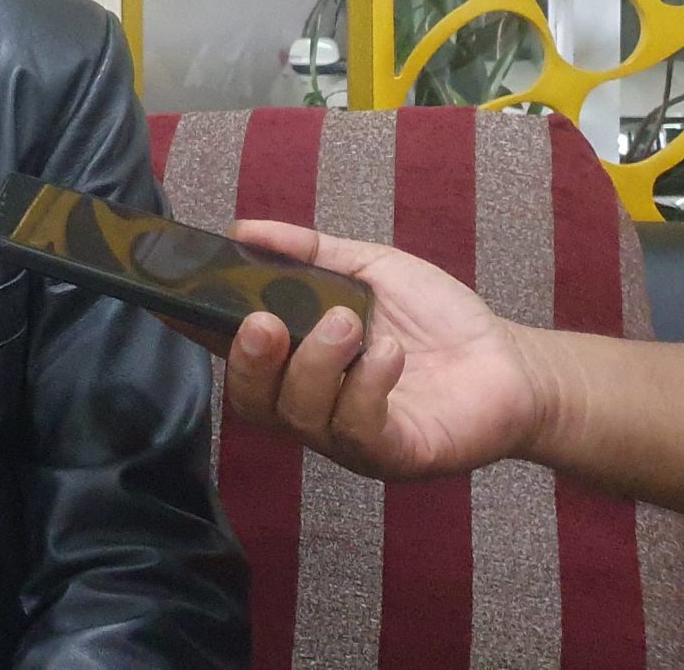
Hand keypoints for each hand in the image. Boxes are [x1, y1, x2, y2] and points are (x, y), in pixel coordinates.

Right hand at [214, 221, 548, 480]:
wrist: (511, 364)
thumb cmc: (436, 321)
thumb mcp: (369, 270)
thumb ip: (309, 252)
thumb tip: (243, 228)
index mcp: (295, 363)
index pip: (230, 352)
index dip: (196, 330)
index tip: (171, 301)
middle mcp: (310, 407)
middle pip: (251, 401)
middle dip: (249, 361)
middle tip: (264, 321)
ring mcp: (346, 437)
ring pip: (300, 415)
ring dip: (316, 364)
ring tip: (348, 322)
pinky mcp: (392, 454)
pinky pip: (358, 430)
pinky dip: (366, 386)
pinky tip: (388, 353)